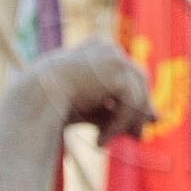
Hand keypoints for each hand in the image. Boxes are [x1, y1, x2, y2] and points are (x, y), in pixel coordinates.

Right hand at [17, 40, 155, 143]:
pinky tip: (99, 141)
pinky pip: (129, 104)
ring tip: (103, 143)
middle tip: (137, 137)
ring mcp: (114, 56)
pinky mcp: (117, 70)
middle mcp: (108, 47)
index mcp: (98, 48)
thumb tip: (157, 119)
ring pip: (136, 95)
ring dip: (123, 124)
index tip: (140, 122)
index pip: (128, 73)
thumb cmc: (54, 103)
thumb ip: (119, 109)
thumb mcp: (92, 107)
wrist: (34, 98)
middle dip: (138, 111)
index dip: (136, 98)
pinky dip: (117, 126)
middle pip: (138, 80)